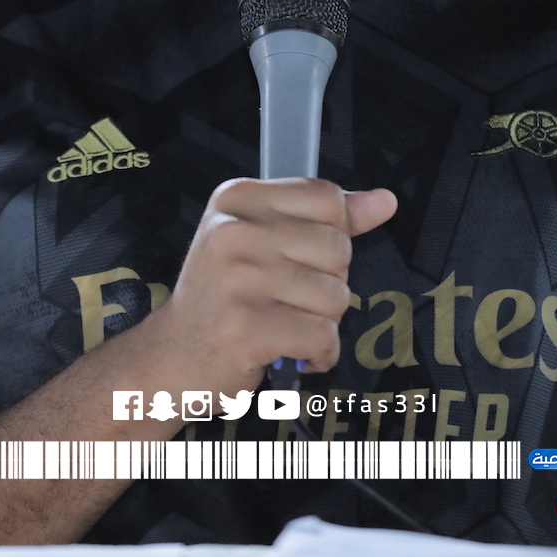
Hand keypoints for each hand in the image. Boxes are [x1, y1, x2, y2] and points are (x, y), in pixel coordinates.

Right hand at [147, 177, 396, 395]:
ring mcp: (237, 280)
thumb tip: (385, 200)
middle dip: (329, 282)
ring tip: (289, 326)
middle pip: (337, 248)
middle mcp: (233, 231)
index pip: (327, 198)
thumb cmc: (225, 297)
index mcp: (237, 198)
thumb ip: (328, 219)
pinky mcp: (247, 328)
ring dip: (325, 323)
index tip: (302, 258)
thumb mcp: (265, 241)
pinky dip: (320, 353)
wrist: (171, 358)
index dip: (332, 234)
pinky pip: (323, 336)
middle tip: (291, 299)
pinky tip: (295, 353)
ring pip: (335, 295)